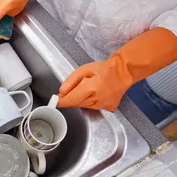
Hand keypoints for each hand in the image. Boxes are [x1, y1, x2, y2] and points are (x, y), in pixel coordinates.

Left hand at [57, 27, 176, 111]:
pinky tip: (94, 93)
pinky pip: (93, 107)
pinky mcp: (109, 108)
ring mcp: (104, 105)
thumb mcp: (84, 69)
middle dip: (70, 98)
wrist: (122, 72)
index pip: (70, 100)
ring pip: (84, 106)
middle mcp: (97, 99)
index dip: (61, 101)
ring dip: (80, 100)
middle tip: (71, 89)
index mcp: (91, 88)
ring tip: (86, 88)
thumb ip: (70, 81)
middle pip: (76, 104)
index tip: (54, 101)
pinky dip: (89, 102)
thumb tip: (61, 93)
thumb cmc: (103, 69)